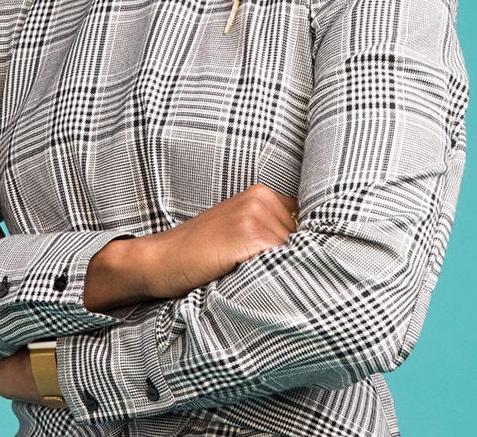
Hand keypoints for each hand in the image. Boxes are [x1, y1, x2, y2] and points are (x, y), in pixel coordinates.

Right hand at [84, 183, 296, 310]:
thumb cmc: (200, 254)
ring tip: (258, 281)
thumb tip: (316, 255)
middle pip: (304, 239)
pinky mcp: (250, 233)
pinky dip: (275, 276)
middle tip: (270, 278)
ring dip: (286, 271)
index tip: (307, 265)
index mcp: (262, 194)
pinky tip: (254, 283)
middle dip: (294, 260)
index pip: (306, 224)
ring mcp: (256, 213)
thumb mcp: (239, 233)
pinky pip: (282, 259)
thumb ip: (271, 234)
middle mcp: (262, 197)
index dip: (303, 248)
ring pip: (296, 251)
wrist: (161, 259)